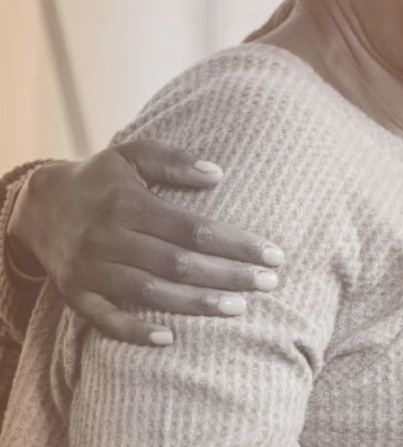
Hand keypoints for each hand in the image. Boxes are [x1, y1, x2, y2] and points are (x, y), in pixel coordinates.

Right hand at [8, 140, 284, 345]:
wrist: (38, 205)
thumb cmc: (101, 178)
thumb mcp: (133, 154)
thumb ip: (174, 161)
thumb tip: (218, 173)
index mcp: (128, 203)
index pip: (193, 228)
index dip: (236, 243)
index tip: (273, 254)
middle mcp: (108, 238)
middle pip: (178, 264)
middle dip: (228, 276)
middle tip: (269, 283)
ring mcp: (90, 270)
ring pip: (149, 293)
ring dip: (196, 305)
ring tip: (238, 308)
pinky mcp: (76, 295)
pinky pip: (105, 320)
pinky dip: (134, 332)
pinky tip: (169, 339)